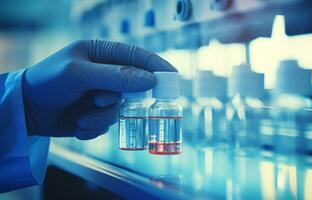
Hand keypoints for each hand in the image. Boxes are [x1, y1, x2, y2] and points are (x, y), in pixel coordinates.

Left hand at [22, 40, 175, 139]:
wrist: (27, 111)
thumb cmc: (48, 82)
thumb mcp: (80, 75)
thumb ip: (116, 76)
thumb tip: (150, 80)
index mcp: (101, 53)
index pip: (135, 56)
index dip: (155, 65)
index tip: (172, 76)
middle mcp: (105, 73)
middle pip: (131, 87)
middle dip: (115, 99)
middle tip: (100, 101)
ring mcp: (101, 94)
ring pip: (120, 109)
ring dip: (101, 117)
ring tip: (81, 116)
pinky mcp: (97, 113)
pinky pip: (109, 124)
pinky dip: (94, 127)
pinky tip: (78, 124)